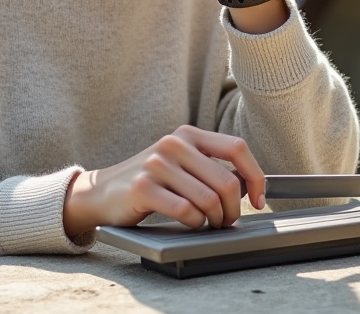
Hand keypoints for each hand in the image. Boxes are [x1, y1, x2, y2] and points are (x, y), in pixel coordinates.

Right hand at [62, 125, 265, 238]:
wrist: (101, 192)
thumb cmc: (150, 182)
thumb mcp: (179, 163)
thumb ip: (209, 166)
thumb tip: (249, 186)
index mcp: (188, 134)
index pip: (237, 148)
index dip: (255, 177)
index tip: (258, 199)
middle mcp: (173, 143)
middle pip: (227, 181)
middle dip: (234, 209)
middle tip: (227, 221)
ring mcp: (157, 164)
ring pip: (209, 199)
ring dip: (215, 220)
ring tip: (208, 224)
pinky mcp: (143, 187)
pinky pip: (186, 211)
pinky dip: (195, 224)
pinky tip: (190, 224)